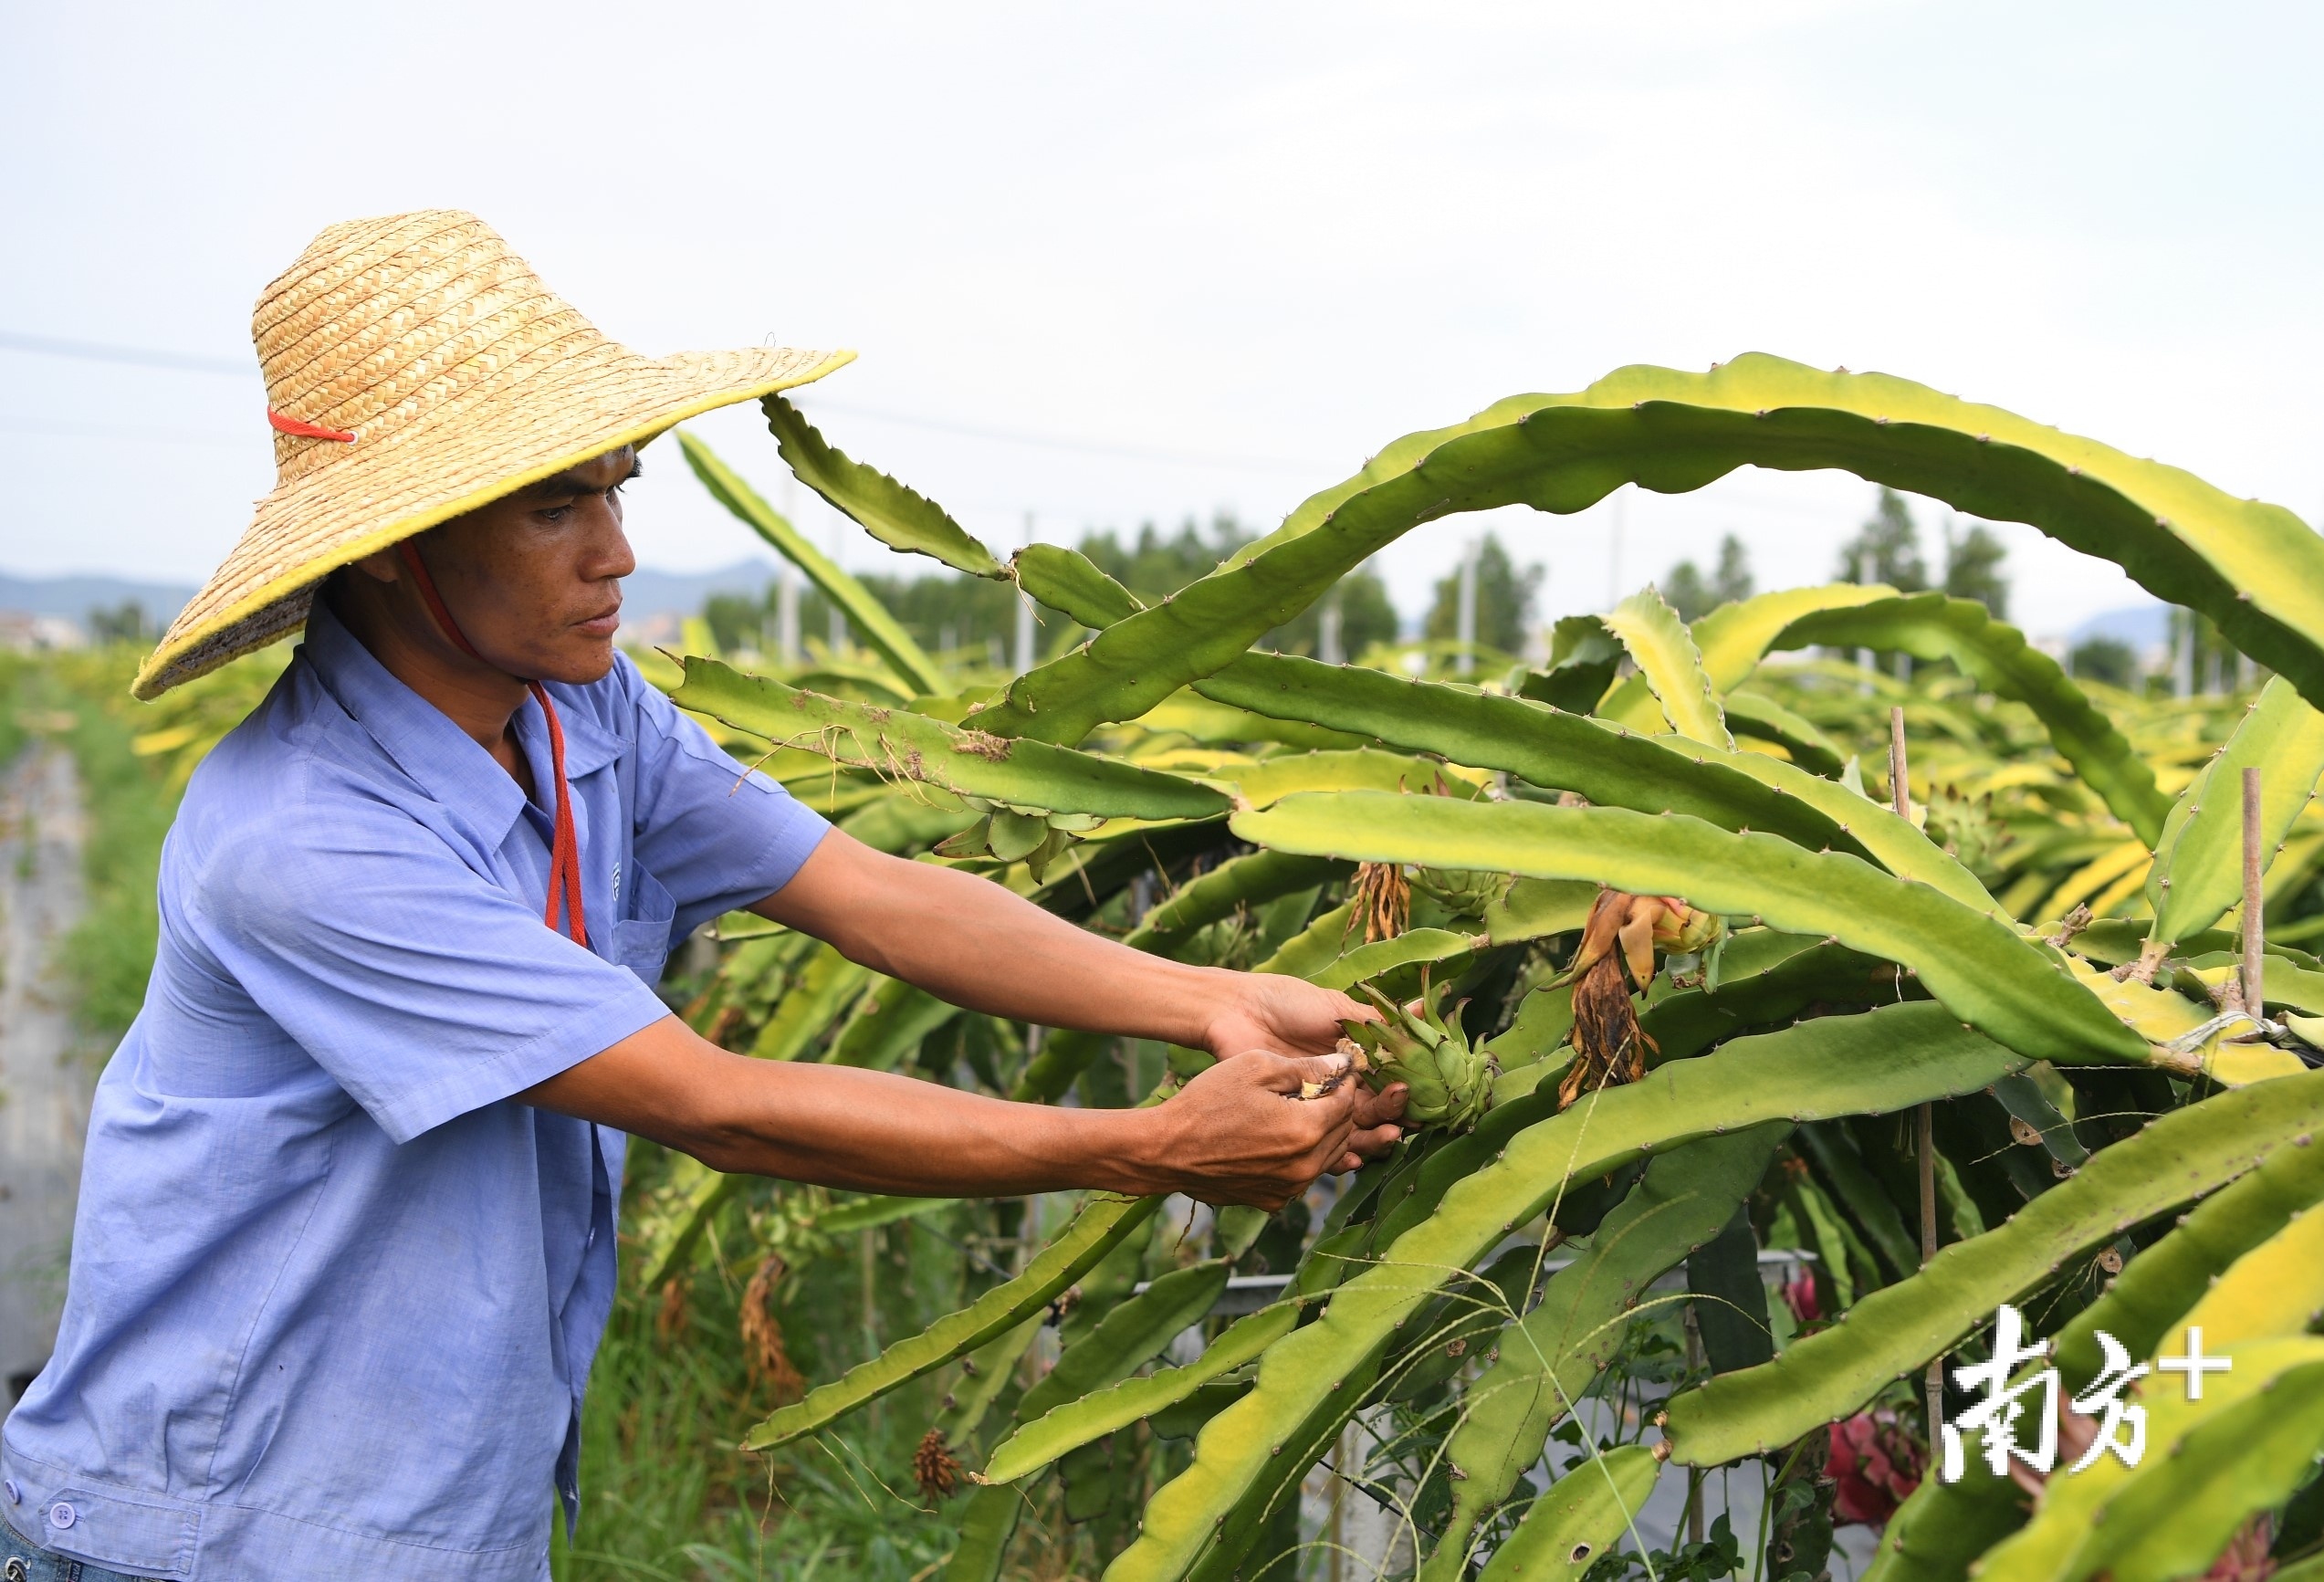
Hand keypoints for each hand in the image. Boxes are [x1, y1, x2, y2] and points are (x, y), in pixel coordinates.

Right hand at [1129, 1050, 1404, 1207]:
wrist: (1166, 1151)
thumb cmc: (1207, 1101)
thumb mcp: (1256, 1067)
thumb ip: (1306, 1067)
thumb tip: (1343, 1066)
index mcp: (1306, 1130)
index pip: (1347, 1103)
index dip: (1344, 1083)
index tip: (1336, 1070)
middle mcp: (1305, 1166)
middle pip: (1343, 1132)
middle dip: (1338, 1108)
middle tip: (1323, 1089)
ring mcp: (1290, 1189)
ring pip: (1327, 1156)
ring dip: (1324, 1134)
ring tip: (1303, 1111)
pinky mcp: (1274, 1201)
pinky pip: (1303, 1175)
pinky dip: (1303, 1157)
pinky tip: (1281, 1139)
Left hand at [1200, 972, 1408, 1158]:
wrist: (1240, 1011)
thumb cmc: (1289, 1003)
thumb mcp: (1338, 1009)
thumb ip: (1376, 1021)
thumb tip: (1418, 1012)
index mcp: (1357, 1059)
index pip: (1390, 1082)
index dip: (1408, 1092)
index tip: (1426, 1097)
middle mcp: (1343, 1086)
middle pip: (1377, 1112)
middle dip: (1394, 1117)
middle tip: (1405, 1119)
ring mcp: (1319, 1105)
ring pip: (1353, 1132)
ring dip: (1373, 1140)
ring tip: (1388, 1138)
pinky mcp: (1295, 1120)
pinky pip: (1320, 1144)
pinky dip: (1338, 1155)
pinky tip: (1351, 1158)